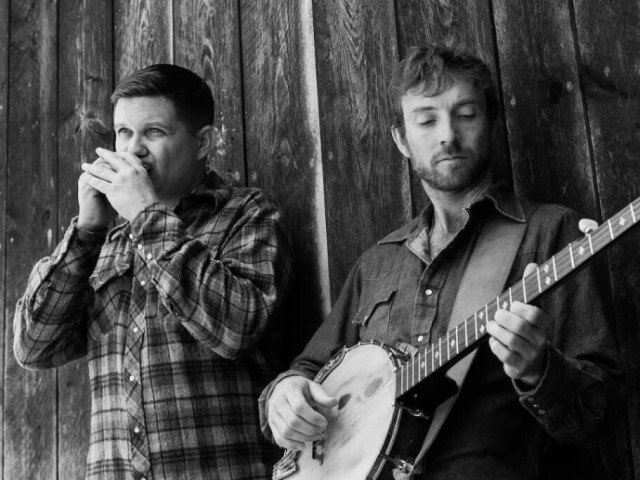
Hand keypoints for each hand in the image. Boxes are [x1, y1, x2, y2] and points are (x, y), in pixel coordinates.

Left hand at [80, 148, 157, 220]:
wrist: (148, 212)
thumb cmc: (150, 202)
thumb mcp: (148, 184)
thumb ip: (139, 177)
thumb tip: (135, 174)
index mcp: (140, 170)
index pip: (129, 157)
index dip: (120, 154)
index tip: (114, 153)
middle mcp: (129, 172)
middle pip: (114, 159)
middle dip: (104, 154)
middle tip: (98, 150)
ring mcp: (120, 180)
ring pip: (102, 171)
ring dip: (92, 167)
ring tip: (85, 165)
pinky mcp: (113, 190)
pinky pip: (98, 182)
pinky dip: (91, 179)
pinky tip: (86, 178)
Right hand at [268, 376, 338, 450]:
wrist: (282, 388)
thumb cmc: (301, 389)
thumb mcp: (312, 387)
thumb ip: (322, 396)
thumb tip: (335, 403)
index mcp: (290, 390)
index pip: (299, 407)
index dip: (313, 418)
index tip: (324, 422)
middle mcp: (278, 402)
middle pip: (293, 422)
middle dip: (311, 429)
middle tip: (322, 430)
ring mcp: (273, 414)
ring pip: (286, 432)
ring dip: (304, 438)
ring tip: (316, 436)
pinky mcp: (271, 424)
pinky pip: (279, 438)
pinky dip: (292, 445)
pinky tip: (303, 445)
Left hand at [486, 263, 547, 386]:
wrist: (532, 361)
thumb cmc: (527, 329)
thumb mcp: (530, 309)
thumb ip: (529, 288)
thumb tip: (532, 264)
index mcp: (543, 323)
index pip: (535, 314)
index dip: (520, 308)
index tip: (512, 305)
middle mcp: (539, 339)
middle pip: (519, 327)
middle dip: (503, 318)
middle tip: (496, 315)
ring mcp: (530, 354)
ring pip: (511, 341)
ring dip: (496, 331)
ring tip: (490, 326)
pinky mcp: (519, 366)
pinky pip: (505, 355)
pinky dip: (495, 346)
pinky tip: (493, 341)